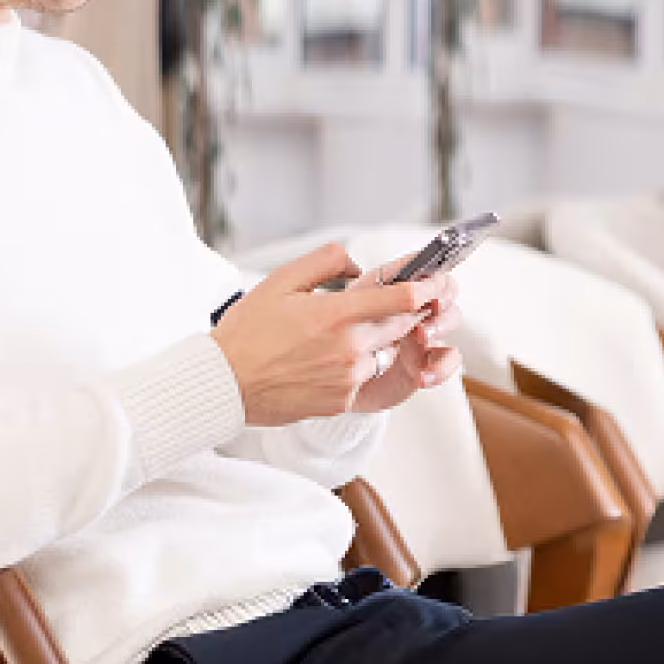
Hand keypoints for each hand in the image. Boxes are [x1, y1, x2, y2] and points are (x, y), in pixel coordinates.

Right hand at [214, 244, 452, 425]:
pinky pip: (364, 378)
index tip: (438, 280)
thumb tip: (357, 263)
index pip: (402, 298)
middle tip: (402, 301)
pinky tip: (325, 360)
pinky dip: (356, 366)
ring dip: (379, 340)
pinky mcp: (342, 402)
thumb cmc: (248, 332)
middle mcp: (350, 349)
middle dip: (409, 312)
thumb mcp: (281, 280)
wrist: (226, 384)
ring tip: (343, 334)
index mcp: (337, 315)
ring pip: (385, 353)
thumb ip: (326, 261)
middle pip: (403, 326)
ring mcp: (348, 379)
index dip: (428, 286)